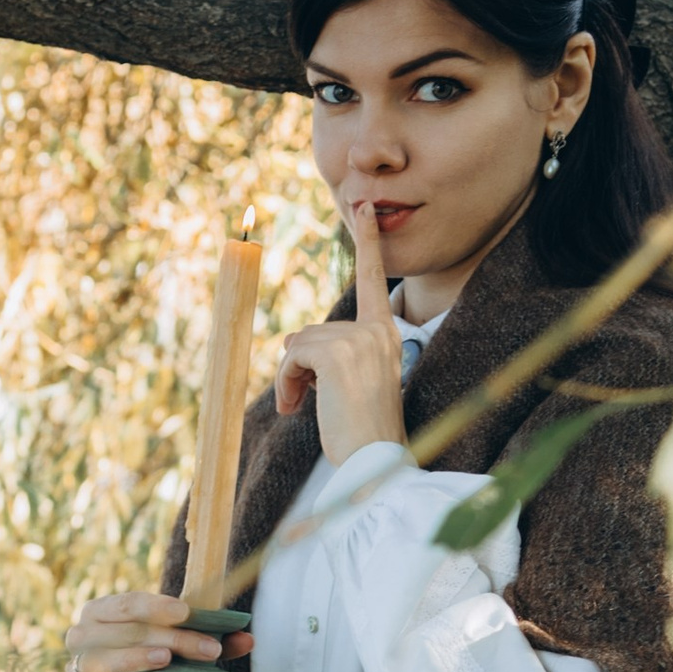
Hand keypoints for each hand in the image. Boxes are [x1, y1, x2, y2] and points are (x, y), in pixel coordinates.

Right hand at [68, 590, 251, 671]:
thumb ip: (208, 640)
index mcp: (100, 612)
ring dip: (138, 658)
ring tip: (167, 659)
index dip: (156, 606)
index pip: (128, 603)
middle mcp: (81, 636)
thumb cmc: (152, 666)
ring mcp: (75, 669)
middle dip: (169, 638)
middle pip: (127, 632)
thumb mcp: (178, 649)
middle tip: (209, 648)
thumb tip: (248, 638)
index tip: (187, 613)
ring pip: (105, 660)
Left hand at [277, 194, 409, 462]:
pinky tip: (297, 408)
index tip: (365, 207)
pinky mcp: (337, 353)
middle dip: (299, 367)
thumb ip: (330, 354)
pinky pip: (292, 355)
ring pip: (299, 344)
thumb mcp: (351, 385)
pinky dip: (285, 383)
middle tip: (302, 402)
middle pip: (314, 331)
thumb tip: (289, 340)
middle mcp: (377, 331)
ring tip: (303, 408)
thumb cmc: (364, 434)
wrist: (376, 464)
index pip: (376, 281)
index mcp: (387, 335)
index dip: (368, 243)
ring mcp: (359, 340)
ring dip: (290, 379)